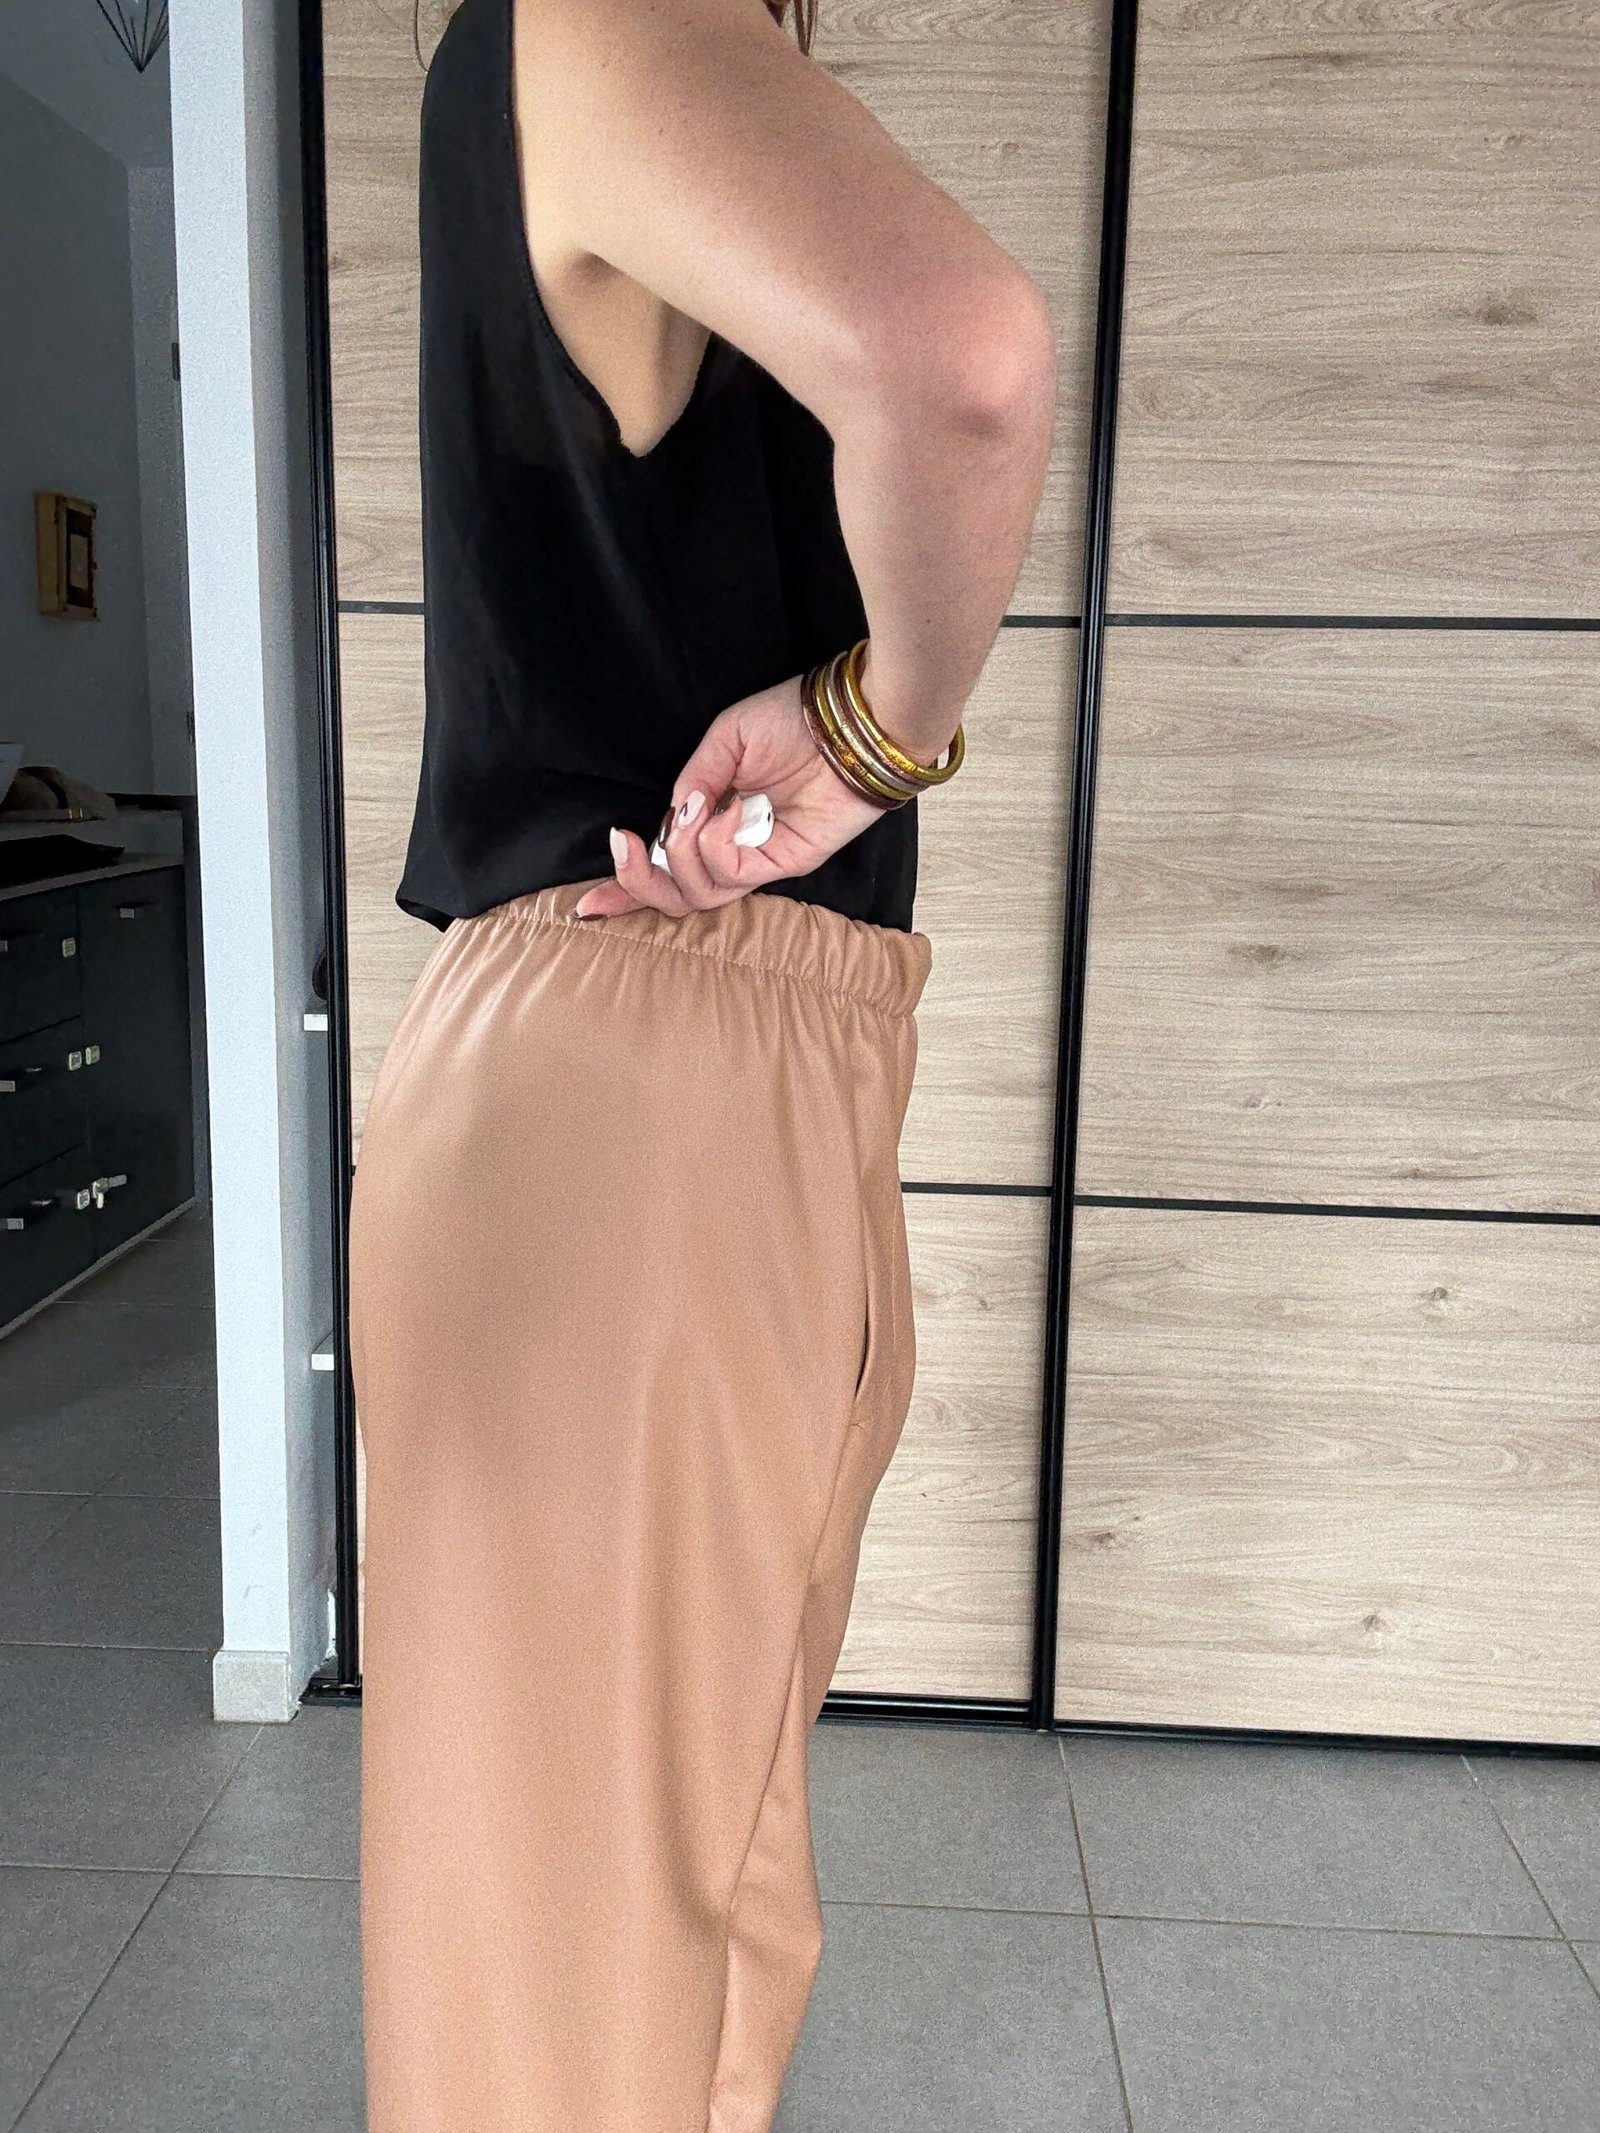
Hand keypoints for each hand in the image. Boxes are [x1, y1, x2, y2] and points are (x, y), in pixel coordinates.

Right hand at [572, 673, 888, 918]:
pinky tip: (727, 809)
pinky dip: (715, 844)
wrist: (848, 722)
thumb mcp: (725, 738)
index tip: (585, 906)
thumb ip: (694, 779)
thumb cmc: (792, 720)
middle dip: (637, 882)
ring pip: (698, 893)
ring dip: (682, 853)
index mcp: (712, 819)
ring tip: (698, 810)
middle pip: (675, 896)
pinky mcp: (784, 863)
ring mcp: (757, 858)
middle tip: (626, 845)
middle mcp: (731, 845)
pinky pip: (731, 874)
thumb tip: (672, 817)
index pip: (665, 867)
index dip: (625, 890)